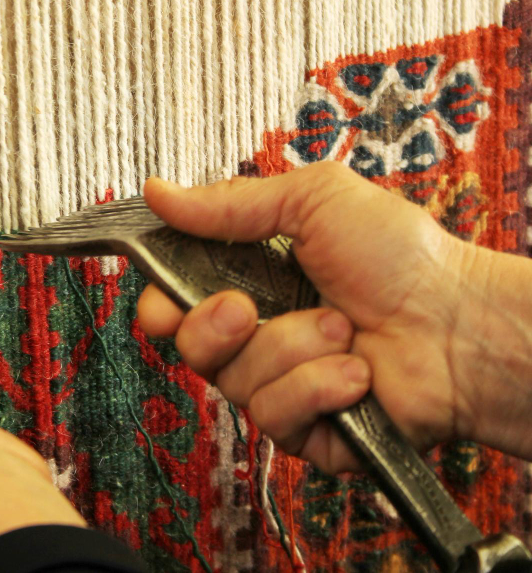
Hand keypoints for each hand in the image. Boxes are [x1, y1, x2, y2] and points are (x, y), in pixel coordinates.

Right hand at [137, 161, 531, 472]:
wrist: (462, 322)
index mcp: (252, 281)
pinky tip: (355, 373)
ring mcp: (281, 382)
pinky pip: (274, 415)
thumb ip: (230, 201)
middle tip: (247, 308)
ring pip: (234, 381)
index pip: (176, 301)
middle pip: (190, 347)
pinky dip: (317, 387)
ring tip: (341, 329)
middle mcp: (260, 335)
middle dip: (213, 327)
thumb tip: (159, 193)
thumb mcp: (314, 201)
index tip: (161, 303)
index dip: (159, 305)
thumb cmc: (403, 257)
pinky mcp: (305, 429)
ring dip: (290, 348)